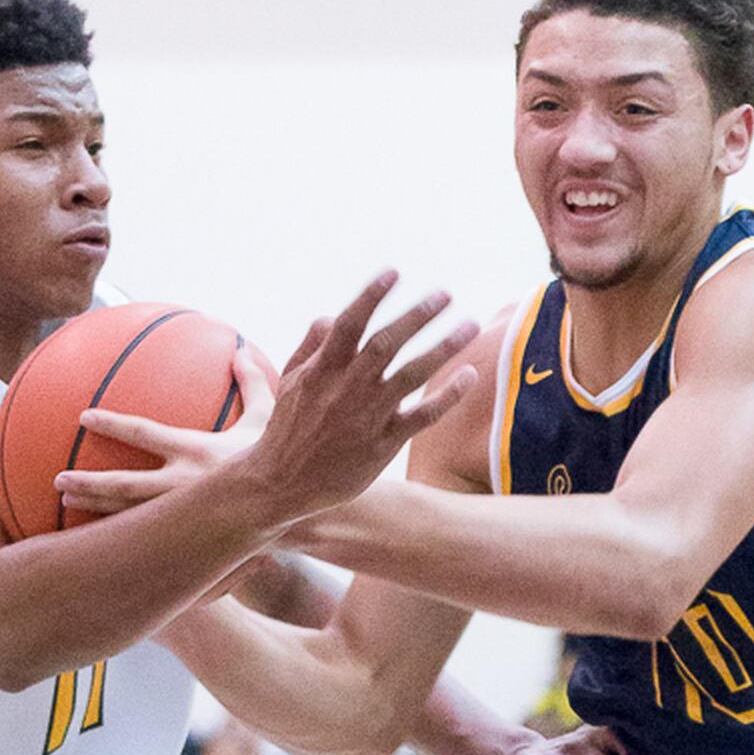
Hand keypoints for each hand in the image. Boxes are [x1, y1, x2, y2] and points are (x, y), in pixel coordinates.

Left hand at [55, 345, 277, 513]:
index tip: (84, 416)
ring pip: (130, 516)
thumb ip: (253, 382)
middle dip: (89, 483)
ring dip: (95, 509)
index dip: (112, 424)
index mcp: (197, 451)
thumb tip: (239, 349)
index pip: (145, 434)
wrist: (292, 505)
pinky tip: (99, 534)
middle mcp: (185, 486)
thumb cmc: (277, 457)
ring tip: (64, 503)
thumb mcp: (269, 417)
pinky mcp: (188, 535)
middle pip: (126, 487)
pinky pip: (148, 535)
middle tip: (58, 479)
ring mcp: (184, 515)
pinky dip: (122, 534)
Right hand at [237, 270, 478, 521]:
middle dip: (418, 315)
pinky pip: (422, 416)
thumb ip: (312, 345)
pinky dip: (448, 396)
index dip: (371, 296)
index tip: (394, 272)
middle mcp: (348, 388)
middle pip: (387, 343)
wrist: (282, 482)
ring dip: (444, 347)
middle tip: (445, 293)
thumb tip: (333, 315)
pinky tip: (469, 375)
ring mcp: (368, 416)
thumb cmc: (288, 426)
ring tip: (471, 324)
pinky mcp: (384, 443)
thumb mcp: (289, 380)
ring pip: (411, 375)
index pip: (349, 323)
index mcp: (323, 369)